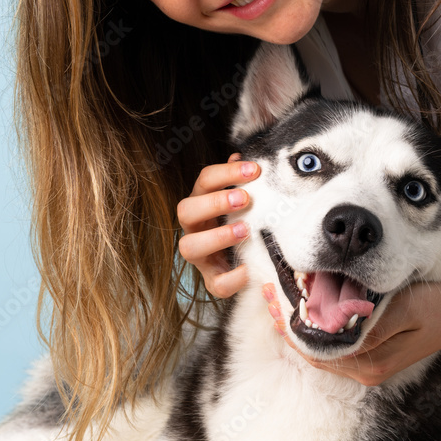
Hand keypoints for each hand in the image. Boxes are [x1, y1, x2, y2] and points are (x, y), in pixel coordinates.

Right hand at [177, 152, 259, 296]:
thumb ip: (238, 181)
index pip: (205, 180)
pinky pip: (215, 284)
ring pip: (189, 247)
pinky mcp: (213, 280)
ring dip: (217, 237)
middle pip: (185, 210)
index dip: (227, 173)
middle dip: (214, 203)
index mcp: (201, 202)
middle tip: (244, 198)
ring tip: (244, 230)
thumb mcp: (240, 200)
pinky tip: (248, 269)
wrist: (241, 260)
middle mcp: (194, 228)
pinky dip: (232, 278)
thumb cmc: (239, 220)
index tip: (255, 170)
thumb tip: (241, 156)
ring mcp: (201, 256)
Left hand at [262, 279, 440, 385]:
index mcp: (370, 363)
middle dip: (287, 324)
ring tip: (278, 296)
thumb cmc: (437, 306)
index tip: (273, 297)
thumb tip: (330, 323)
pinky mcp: (373, 358)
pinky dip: (317, 329)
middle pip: (312, 352)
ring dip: (299, 326)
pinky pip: (335, 347)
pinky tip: (307, 307)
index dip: (289, 325)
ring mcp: (368, 367)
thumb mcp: (403, 308)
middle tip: (266, 291)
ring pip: (320, 350)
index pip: (315, 348)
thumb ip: (367, 320)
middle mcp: (365, 372)